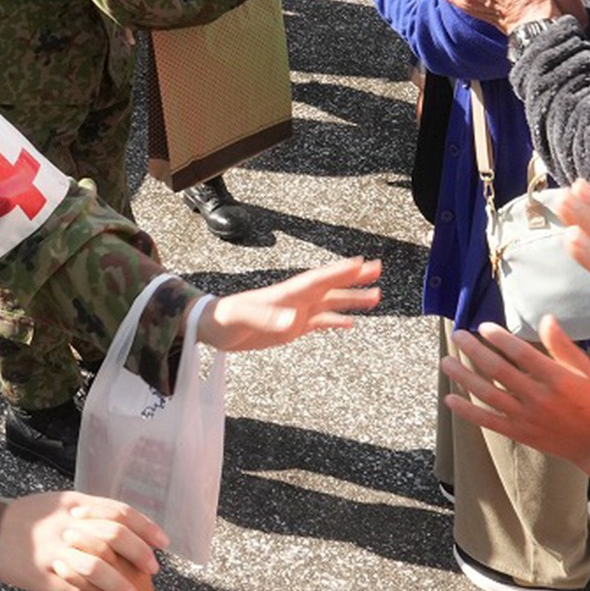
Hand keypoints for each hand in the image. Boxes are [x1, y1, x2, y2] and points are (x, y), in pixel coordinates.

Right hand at [0, 491, 165, 590]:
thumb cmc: (23, 518)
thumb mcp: (56, 504)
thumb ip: (86, 511)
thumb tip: (119, 520)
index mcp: (73, 505)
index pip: (118, 512)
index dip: (145, 527)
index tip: (163, 542)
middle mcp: (65, 526)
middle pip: (112, 536)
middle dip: (138, 554)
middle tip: (152, 569)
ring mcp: (52, 552)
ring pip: (95, 567)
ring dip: (119, 584)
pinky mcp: (40, 577)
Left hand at [199, 256, 380, 351]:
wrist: (212, 328)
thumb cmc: (225, 320)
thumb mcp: (245, 318)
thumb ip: (268, 318)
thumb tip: (294, 319)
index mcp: (286, 293)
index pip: (319, 279)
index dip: (340, 271)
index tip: (362, 262)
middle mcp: (295, 300)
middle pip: (330, 286)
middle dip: (354, 278)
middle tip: (378, 270)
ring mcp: (294, 313)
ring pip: (330, 304)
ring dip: (351, 300)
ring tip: (375, 297)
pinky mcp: (290, 328)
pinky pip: (319, 322)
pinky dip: (335, 322)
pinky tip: (350, 324)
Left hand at [441, 318, 589, 469]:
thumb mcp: (583, 368)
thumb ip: (562, 344)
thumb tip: (546, 318)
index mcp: (555, 378)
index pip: (521, 353)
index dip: (500, 338)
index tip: (483, 326)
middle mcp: (538, 397)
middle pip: (498, 371)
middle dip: (474, 351)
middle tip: (458, 335)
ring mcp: (526, 417)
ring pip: (488, 394)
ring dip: (464, 377)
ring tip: (446, 361)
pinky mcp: (519, 433)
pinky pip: (488, 420)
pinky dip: (467, 410)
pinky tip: (450, 398)